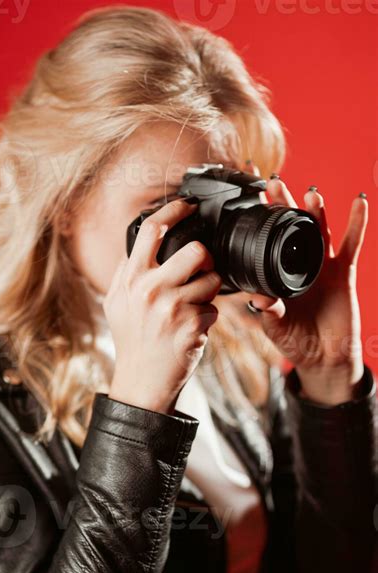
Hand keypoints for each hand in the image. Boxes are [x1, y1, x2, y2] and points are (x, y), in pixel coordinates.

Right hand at [104, 198, 220, 414]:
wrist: (141, 383)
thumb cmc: (134, 341)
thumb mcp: (117, 303)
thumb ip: (128, 272)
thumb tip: (143, 240)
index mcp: (130, 279)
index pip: (151, 230)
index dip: (174, 211)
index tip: (188, 206)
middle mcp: (148, 290)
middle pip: (195, 250)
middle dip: (206, 258)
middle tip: (202, 269)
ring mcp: (171, 309)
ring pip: (212, 280)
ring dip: (209, 292)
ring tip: (194, 307)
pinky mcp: (191, 327)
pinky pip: (215, 309)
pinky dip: (208, 319)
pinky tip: (192, 330)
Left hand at [244, 161, 368, 403]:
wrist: (322, 358)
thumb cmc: (294, 340)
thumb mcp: (274, 326)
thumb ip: (267, 310)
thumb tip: (257, 297)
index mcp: (276, 272)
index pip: (264, 238)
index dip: (257, 217)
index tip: (247, 192)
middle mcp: (296, 263)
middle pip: (290, 227)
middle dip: (283, 204)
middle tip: (273, 182)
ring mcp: (321, 266)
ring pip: (318, 231)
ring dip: (315, 211)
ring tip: (309, 193)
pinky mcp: (344, 272)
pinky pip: (351, 244)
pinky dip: (357, 223)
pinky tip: (358, 203)